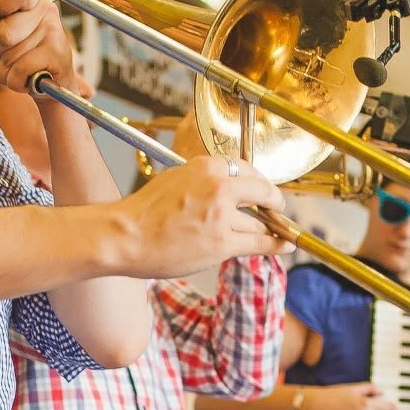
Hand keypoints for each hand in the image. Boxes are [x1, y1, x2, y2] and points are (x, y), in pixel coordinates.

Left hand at [0, 0, 76, 96]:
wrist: (54, 84)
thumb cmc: (28, 55)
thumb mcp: (5, 31)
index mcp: (33, 2)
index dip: (2, 2)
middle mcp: (47, 14)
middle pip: (4, 33)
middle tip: (10, 53)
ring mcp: (53, 35)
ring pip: (9, 57)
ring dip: (7, 70)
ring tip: (20, 68)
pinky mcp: (56, 56)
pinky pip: (19, 71)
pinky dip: (16, 81)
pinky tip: (27, 78)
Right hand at [117, 155, 291, 276]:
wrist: (125, 236)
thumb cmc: (144, 212)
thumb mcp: (175, 179)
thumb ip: (203, 180)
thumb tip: (226, 186)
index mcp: (206, 166)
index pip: (247, 168)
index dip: (260, 182)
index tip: (263, 190)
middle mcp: (218, 187)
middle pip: (262, 192)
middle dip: (273, 202)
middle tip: (277, 209)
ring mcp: (222, 216)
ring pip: (258, 222)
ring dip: (268, 228)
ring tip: (278, 232)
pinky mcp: (222, 243)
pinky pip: (259, 243)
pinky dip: (276, 244)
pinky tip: (284, 244)